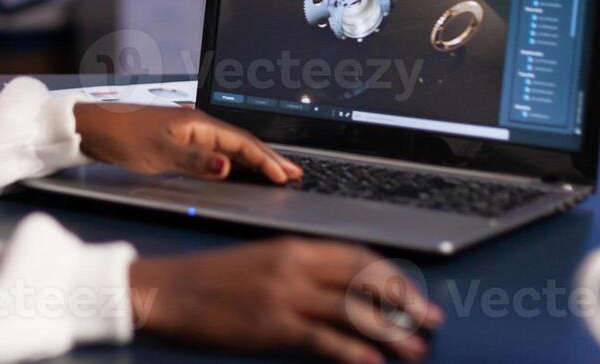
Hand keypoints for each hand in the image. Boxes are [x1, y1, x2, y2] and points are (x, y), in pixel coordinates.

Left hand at [72, 103, 301, 183]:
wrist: (94, 128)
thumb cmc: (124, 138)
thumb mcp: (160, 153)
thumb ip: (196, 160)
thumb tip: (228, 165)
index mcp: (199, 123)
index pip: (241, 143)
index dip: (265, 160)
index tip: (285, 176)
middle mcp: (199, 125)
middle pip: (242, 142)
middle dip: (269, 158)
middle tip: (295, 174)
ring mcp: (190, 132)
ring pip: (231, 146)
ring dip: (255, 159)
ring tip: (277, 172)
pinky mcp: (181, 141)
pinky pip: (217, 150)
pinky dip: (235, 160)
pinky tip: (239, 168)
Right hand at [129, 238, 440, 363]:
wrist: (170, 289)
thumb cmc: (210, 279)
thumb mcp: (261, 261)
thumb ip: (298, 269)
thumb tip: (339, 288)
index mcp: (293, 246)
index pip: (356, 254)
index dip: (390, 274)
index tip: (411, 292)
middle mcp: (295, 265)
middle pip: (364, 278)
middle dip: (403, 299)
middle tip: (429, 318)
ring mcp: (285, 295)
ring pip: (353, 309)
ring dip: (390, 329)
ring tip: (414, 347)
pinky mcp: (273, 324)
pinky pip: (324, 338)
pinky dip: (354, 350)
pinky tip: (373, 361)